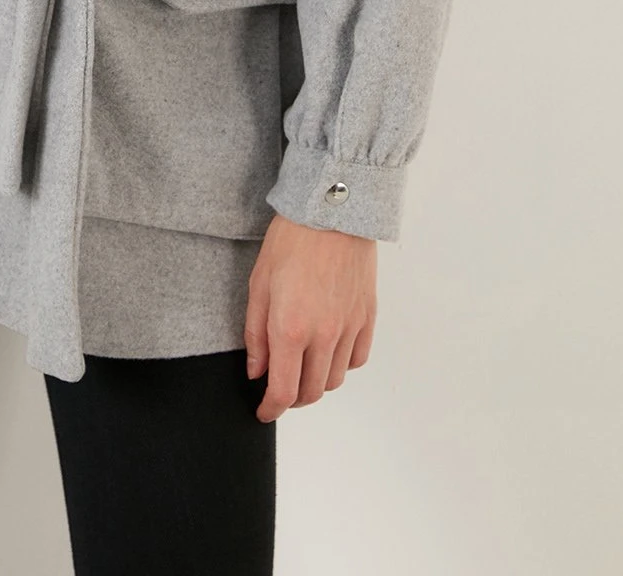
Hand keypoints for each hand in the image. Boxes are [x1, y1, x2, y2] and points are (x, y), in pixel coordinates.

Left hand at [243, 211, 376, 421]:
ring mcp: (349, 328)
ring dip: (316, 383)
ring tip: (302, 367)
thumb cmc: (291, 240)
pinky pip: (357, 359)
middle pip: (311, 392)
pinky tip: (328, 351)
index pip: (283, 391)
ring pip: (335, 380)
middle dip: (292, 398)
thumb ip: (255, 334)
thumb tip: (257, 371)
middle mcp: (324, 335)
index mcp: (290, 329)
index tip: (263, 411)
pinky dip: (341, 364)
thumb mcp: (259, 284)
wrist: (332, 210)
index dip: (271, 409)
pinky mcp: (367, 317)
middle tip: (279, 388)